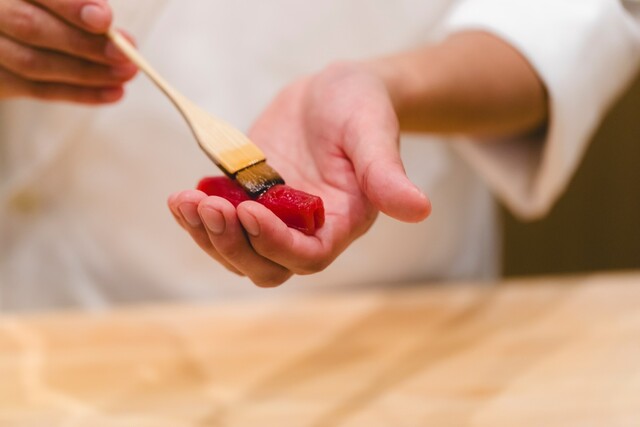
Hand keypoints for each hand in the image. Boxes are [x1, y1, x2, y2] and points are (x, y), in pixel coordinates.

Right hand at [0, 0, 136, 103]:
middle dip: (83, 43)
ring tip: (126, 73)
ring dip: (87, 72)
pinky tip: (113, 93)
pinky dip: (79, 93)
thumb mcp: (53, 3)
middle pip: (30, 28)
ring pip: (33, 64)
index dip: (69, 5)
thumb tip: (109, 27)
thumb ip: (75, 6)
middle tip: (125, 54)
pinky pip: (37, 90)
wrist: (8, 35)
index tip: (104, 20)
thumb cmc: (44, 12)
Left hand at [168, 63, 430, 286]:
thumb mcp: (374, 133)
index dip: (274, 243)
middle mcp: (306, 229)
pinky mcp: (249, 198)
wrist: (334, 92)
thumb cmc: (362, 108)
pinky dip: (197, 218)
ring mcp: (274, 217)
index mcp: (340, 223)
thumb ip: (387, 173)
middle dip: (231, 244)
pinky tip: (180, 198)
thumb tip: (420, 209)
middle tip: (208, 208)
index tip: (247, 211)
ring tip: (184, 203)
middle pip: (265, 266)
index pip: (306, 256)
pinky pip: (221, 224)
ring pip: (236, 252)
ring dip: (207, 235)